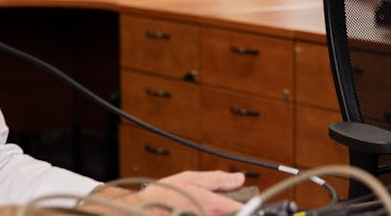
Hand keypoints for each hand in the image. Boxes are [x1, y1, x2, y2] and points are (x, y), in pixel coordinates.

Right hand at [89, 170, 245, 215]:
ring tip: (197, 205)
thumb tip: (240, 179)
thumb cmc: (163, 195)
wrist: (139, 211)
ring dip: (218, 211)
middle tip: (217, 202)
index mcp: (212, 205)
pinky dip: (208, 214)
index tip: (251, 202)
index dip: (249, 205)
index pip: (243, 209)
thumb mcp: (190, 179)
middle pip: (233, 214)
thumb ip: (218, 180)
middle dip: (230, 209)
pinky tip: (193, 210)